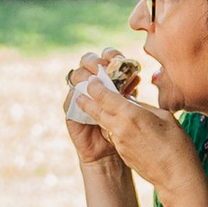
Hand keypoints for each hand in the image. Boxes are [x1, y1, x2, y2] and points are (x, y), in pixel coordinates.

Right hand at [62, 51, 135, 170]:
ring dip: (89, 76)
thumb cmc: (121, 127)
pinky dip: (80, 94)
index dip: (111, 54)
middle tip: (109, 68)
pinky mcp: (70, 108)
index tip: (120, 59)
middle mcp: (90, 82)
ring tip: (102, 83)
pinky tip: (90, 96)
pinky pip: (71, 96)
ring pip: (77, 75)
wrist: (109, 152)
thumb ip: (129, 90)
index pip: (105, 57)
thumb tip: (137, 77)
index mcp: (106, 77)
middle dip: (98, 62)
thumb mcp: (128, 105)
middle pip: (88, 60)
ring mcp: (78, 93)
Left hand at [94, 87, 206, 197]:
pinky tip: (117, 122)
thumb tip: (131, 102)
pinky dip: (110, 125)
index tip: (92, 80)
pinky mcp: (121, 153)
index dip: (95, 86)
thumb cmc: (177, 145)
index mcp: (131, 115)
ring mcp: (119, 142)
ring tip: (97, 104)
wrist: (176, 177)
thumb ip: (143, 107)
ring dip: (98, 113)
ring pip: (103, 122)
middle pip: (96, 110)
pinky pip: (112, 134)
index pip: (104, 96)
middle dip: (86, 100)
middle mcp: (120, 128)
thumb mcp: (164, 117)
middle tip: (80, 91)